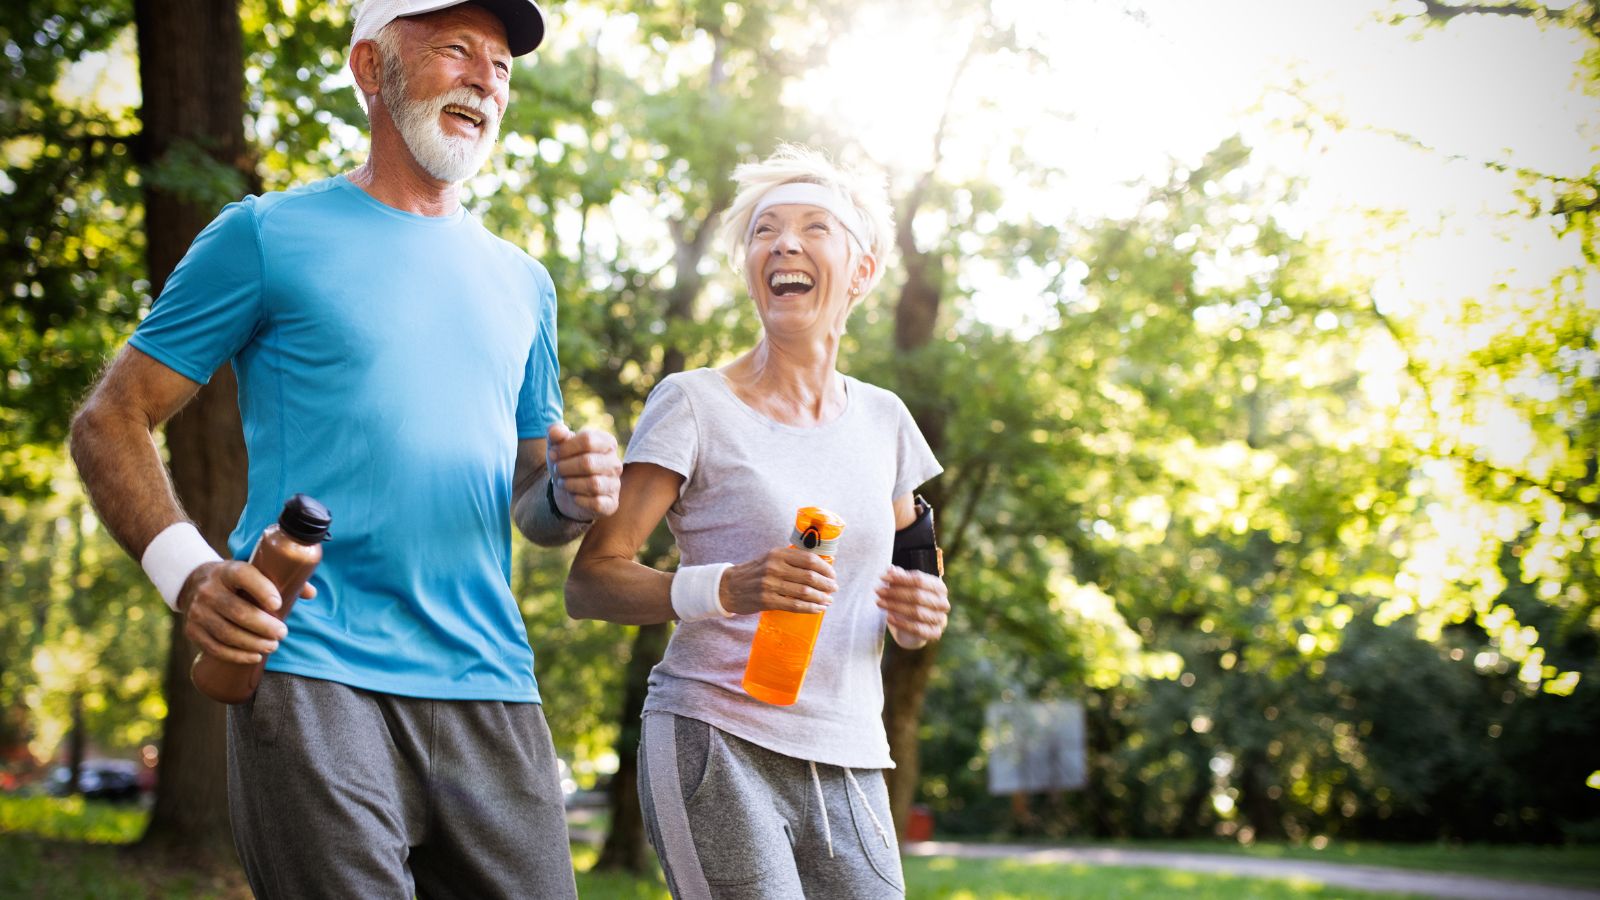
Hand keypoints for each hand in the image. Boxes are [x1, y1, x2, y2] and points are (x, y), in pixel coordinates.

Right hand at [177, 561, 315, 663]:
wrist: (194, 583)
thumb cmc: (235, 580)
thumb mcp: (253, 570)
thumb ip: (282, 579)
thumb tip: (311, 593)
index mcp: (227, 571)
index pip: (243, 576)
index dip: (261, 589)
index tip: (278, 604)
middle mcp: (209, 590)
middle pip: (237, 611)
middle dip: (264, 626)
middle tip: (282, 633)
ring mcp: (198, 612)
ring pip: (227, 633)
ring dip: (253, 643)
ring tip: (272, 646)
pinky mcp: (192, 631)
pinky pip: (215, 647)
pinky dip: (236, 655)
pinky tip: (254, 656)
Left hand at [547, 422, 621, 521]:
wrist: (567, 490)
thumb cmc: (566, 462)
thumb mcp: (557, 446)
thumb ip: (555, 433)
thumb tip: (557, 431)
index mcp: (607, 443)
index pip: (587, 440)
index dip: (565, 447)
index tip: (553, 453)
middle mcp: (615, 463)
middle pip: (588, 463)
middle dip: (565, 467)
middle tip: (557, 470)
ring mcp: (615, 484)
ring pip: (593, 484)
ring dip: (570, 484)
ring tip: (562, 483)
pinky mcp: (611, 504)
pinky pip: (596, 503)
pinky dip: (579, 500)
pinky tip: (573, 496)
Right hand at [719, 547, 837, 615]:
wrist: (729, 587)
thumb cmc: (755, 573)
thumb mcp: (770, 559)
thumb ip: (791, 560)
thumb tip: (820, 567)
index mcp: (778, 554)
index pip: (809, 559)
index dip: (825, 568)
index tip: (833, 575)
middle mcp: (774, 567)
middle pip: (809, 576)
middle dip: (826, 584)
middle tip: (834, 589)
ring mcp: (769, 584)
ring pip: (804, 592)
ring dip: (821, 598)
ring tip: (828, 600)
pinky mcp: (767, 600)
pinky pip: (794, 606)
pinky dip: (810, 608)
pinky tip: (818, 609)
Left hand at [876, 566, 948, 646]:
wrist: (914, 626)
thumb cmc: (909, 601)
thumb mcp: (905, 587)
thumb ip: (900, 578)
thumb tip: (891, 569)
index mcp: (939, 587)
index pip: (919, 580)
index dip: (900, 578)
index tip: (882, 577)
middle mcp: (943, 603)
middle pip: (917, 596)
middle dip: (895, 593)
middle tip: (878, 591)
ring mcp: (940, 619)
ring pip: (917, 612)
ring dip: (895, 607)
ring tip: (879, 602)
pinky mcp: (934, 633)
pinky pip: (917, 629)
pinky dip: (901, 623)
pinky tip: (888, 617)